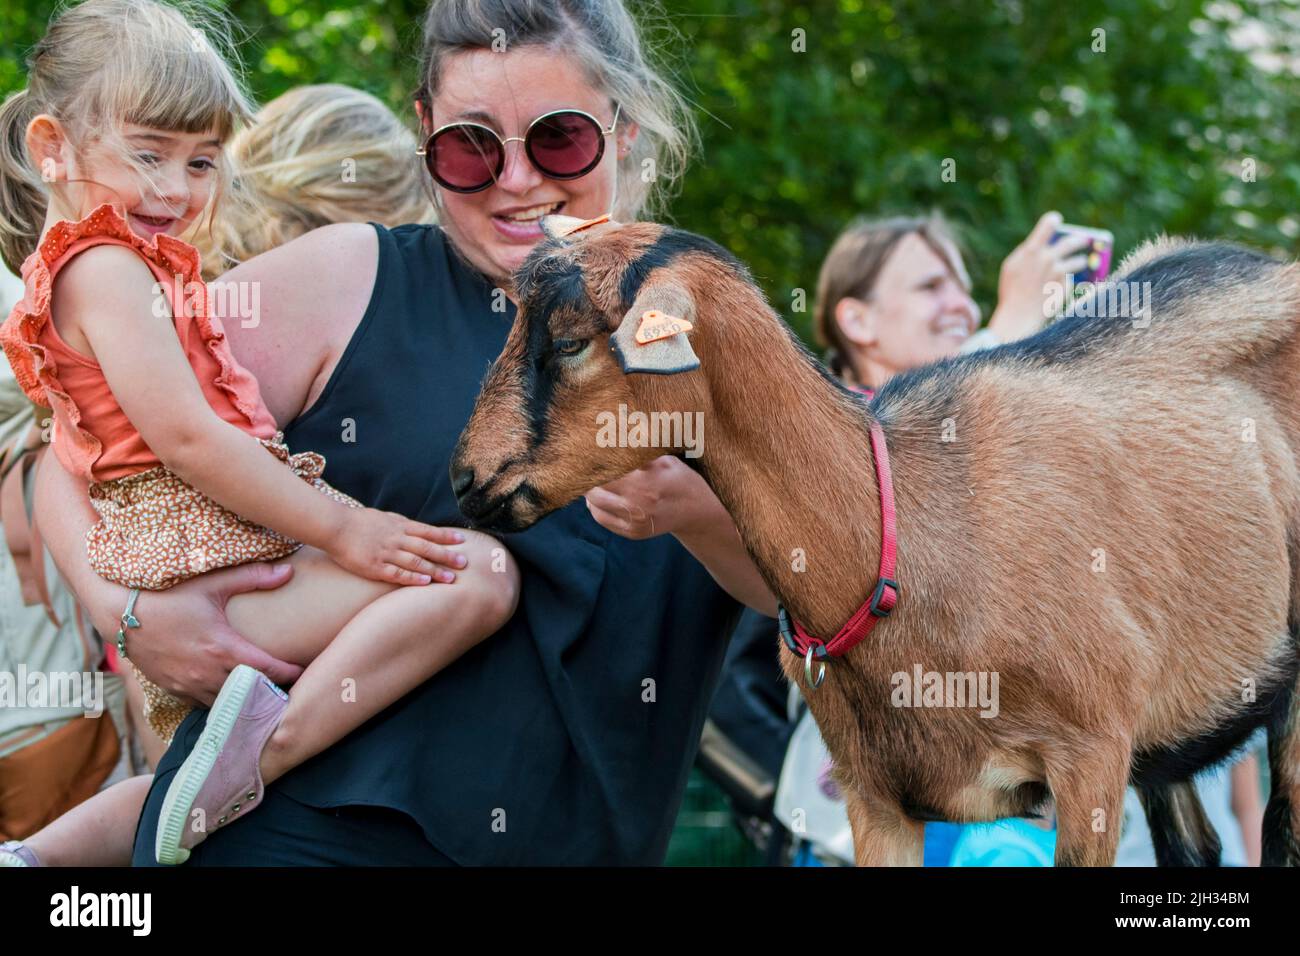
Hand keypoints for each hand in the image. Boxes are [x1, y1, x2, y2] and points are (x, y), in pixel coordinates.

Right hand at [108, 562, 301, 706]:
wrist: (120, 613)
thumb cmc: (169, 595)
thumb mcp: (212, 584)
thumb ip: (253, 577)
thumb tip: (289, 571)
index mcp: (222, 649)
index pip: (268, 671)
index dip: (290, 674)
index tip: (305, 671)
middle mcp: (206, 674)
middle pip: (251, 694)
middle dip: (272, 691)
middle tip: (291, 686)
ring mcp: (188, 686)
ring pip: (227, 704)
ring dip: (245, 700)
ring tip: (264, 693)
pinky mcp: (173, 690)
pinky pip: (204, 704)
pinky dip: (221, 702)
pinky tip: (231, 693)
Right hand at [331, 507, 467, 584]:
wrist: (335, 526)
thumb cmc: (358, 522)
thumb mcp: (384, 518)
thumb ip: (401, 524)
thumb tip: (417, 529)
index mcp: (399, 526)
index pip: (428, 530)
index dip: (446, 536)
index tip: (463, 540)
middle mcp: (396, 538)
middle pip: (427, 547)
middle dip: (447, 555)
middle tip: (465, 563)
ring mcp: (386, 553)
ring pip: (415, 562)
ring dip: (435, 570)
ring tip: (451, 578)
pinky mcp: (374, 566)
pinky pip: (397, 573)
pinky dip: (412, 578)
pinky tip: (425, 583)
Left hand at [585, 455, 715, 539]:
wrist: (698, 512)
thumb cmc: (681, 480)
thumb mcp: (665, 460)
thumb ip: (639, 453)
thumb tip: (612, 439)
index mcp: (645, 483)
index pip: (606, 471)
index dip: (594, 461)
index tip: (588, 452)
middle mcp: (636, 505)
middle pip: (594, 488)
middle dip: (589, 476)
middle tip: (586, 465)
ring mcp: (633, 522)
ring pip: (594, 505)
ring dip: (590, 491)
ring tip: (591, 479)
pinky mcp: (631, 533)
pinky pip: (601, 518)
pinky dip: (594, 506)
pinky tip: (597, 496)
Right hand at [987, 211, 1092, 341]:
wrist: (1019, 316)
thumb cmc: (1011, 291)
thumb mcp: (1011, 267)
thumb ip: (1027, 253)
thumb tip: (1041, 244)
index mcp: (1032, 250)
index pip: (1048, 223)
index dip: (1053, 220)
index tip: (1056, 222)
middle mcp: (1049, 258)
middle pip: (1073, 241)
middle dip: (1080, 240)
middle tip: (1082, 240)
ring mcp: (1060, 272)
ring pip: (1080, 261)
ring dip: (1080, 261)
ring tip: (1081, 261)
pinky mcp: (1067, 286)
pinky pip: (1073, 279)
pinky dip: (1070, 281)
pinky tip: (1062, 286)